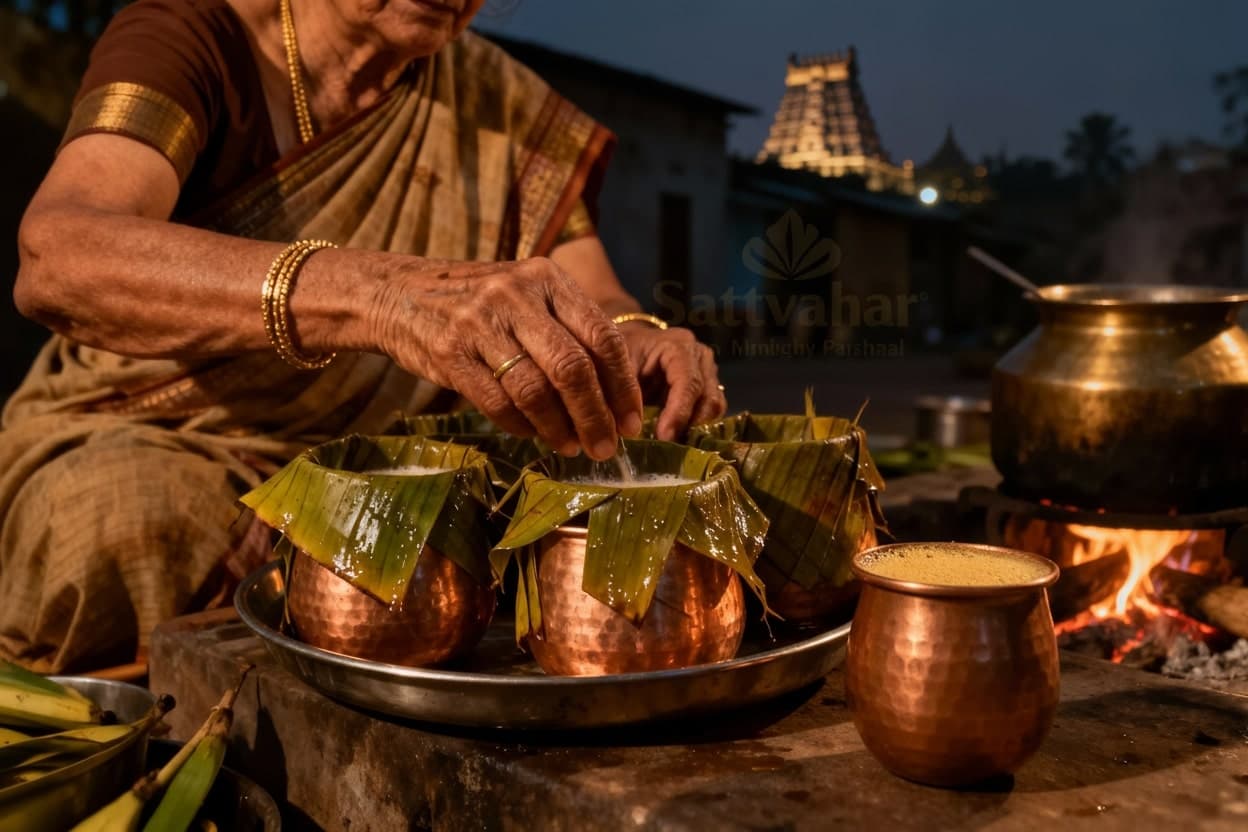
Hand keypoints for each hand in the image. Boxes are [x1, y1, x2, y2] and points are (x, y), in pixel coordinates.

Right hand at [371, 256, 643, 459]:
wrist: (399, 294)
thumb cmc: (480, 304)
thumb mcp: (527, 296)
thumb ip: (567, 330)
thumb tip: (616, 395)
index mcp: (547, 278)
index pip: (601, 336)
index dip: (622, 386)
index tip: (632, 421)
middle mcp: (516, 295)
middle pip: (572, 368)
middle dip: (596, 416)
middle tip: (606, 447)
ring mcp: (480, 322)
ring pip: (535, 390)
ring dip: (559, 429)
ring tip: (571, 447)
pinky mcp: (450, 352)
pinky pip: (497, 403)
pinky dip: (521, 427)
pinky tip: (533, 435)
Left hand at [619, 324, 725, 440]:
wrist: (621, 346)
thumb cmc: (617, 352)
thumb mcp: (614, 367)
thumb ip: (623, 393)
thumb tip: (628, 429)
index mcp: (678, 346)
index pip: (689, 382)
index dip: (679, 412)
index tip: (665, 437)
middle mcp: (699, 358)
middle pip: (709, 398)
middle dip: (690, 425)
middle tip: (667, 446)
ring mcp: (706, 373)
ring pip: (713, 407)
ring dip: (694, 428)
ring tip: (669, 442)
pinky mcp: (704, 389)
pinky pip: (708, 413)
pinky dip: (694, 427)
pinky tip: (673, 436)